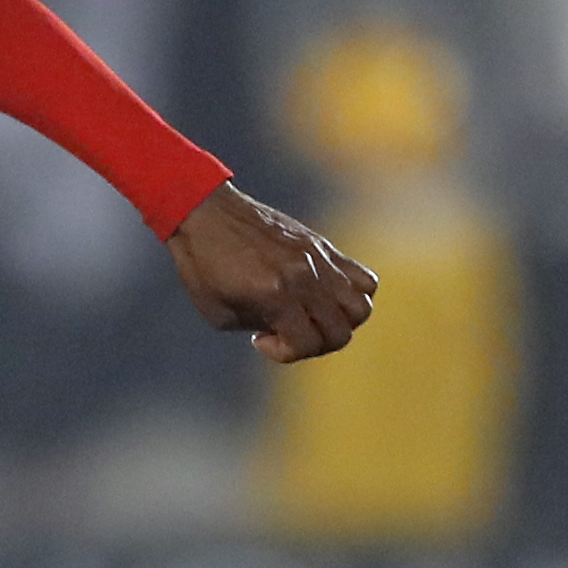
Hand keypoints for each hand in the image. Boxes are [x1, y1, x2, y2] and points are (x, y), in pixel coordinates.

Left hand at [166, 184, 375, 364]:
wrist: (205, 214)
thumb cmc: (203, 267)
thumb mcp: (221, 314)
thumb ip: (263, 328)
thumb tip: (289, 331)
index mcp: (276, 294)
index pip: (308, 343)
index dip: (285, 353)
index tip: (260, 339)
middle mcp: (306, 277)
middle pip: (341, 331)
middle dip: (315, 344)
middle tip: (287, 332)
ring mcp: (319, 259)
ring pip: (362, 306)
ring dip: (339, 322)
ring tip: (310, 315)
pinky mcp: (323, 246)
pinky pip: (363, 278)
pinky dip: (352, 296)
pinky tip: (319, 295)